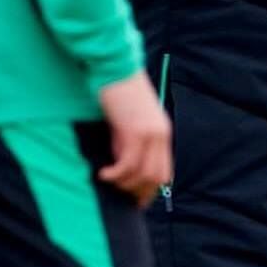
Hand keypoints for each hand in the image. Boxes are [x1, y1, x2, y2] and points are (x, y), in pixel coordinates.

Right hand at [96, 71, 171, 205]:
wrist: (115, 66)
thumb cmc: (118, 91)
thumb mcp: (129, 119)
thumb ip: (130, 139)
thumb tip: (122, 163)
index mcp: (162, 132)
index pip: (164, 172)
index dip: (150, 190)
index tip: (134, 200)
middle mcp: (160, 135)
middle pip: (156, 178)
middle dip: (137, 192)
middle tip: (118, 193)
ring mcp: (149, 133)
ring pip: (142, 175)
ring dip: (124, 184)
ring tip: (108, 180)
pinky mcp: (134, 130)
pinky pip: (128, 165)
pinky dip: (115, 175)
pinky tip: (103, 174)